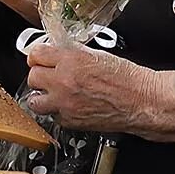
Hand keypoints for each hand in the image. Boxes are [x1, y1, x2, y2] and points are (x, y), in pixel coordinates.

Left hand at [24, 42, 174, 140]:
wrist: (142, 101)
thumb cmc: (127, 79)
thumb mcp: (98, 54)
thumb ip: (73, 53)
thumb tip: (58, 52)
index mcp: (71, 61)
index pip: (36, 54)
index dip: (38, 55)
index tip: (40, 57)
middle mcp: (64, 82)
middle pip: (32, 76)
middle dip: (40, 74)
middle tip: (49, 74)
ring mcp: (65, 104)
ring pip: (35, 101)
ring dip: (42, 95)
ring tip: (53, 92)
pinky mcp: (70, 122)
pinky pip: (52, 116)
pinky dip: (57, 111)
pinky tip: (68, 105)